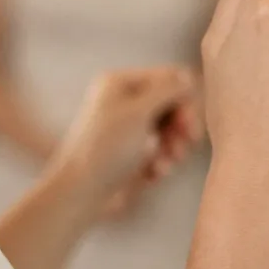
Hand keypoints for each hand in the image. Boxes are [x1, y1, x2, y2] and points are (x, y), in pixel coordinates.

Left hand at [50, 65, 202, 219]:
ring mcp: (128, 127)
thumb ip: (167, 90)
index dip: (185, 102)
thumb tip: (187, 77)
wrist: (81, 191)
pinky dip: (162, 161)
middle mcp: (123, 100)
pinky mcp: (133, 151)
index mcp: (120, 83)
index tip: (187, 128)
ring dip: (173, 148)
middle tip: (181, 149)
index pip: (170, 79)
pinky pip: (162, 150)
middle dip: (180, 129)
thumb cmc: (105, 148)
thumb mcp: (138, 113)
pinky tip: (152, 174)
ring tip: (162, 165)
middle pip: (174, 104)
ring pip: (171, 130)